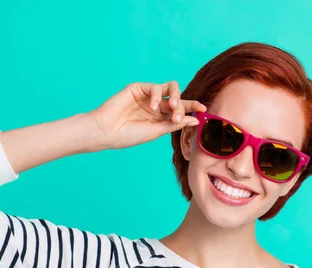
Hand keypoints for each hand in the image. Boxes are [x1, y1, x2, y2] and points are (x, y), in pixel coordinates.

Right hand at [89, 81, 206, 149]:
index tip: (204, 110)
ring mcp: (148, 96)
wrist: (107, 131)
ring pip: (170, 88)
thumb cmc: (128, 135)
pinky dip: (158, 95)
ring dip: (175, 97)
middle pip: (178, 98)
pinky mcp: (138, 88)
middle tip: (180, 115)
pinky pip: (156, 87)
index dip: (193, 108)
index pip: (181, 110)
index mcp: (160, 118)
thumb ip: (174, 124)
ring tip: (171, 109)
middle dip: (184, 104)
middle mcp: (156, 105)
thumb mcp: (156, 131)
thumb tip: (196, 120)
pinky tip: (153, 106)